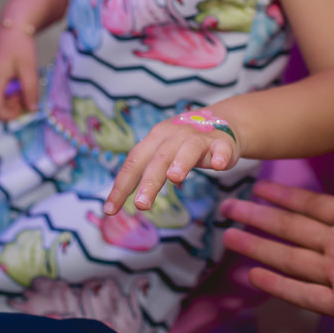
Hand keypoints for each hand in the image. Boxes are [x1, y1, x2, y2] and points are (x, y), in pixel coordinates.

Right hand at [0, 22, 39, 119]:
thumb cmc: (21, 46)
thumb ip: (30, 91)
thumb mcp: (29, 69)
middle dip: (3, 110)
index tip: (23, 107)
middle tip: (20, 98)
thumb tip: (32, 110)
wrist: (11, 26)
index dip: (8, 115)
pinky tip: (8, 83)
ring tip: (15, 89)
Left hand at [104, 109, 238, 215]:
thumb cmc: (184, 144)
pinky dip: (219, 156)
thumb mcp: (163, 152)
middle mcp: (175, 135)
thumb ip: (148, 171)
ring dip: (181, 161)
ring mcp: (199, 137)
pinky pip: (221, 148)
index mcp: (155, 138)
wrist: (221, 122)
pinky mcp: (223, 142)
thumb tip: (125, 197)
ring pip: (188, 148)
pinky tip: (218, 166)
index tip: (110, 209)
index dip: (121, 185)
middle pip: (159, 158)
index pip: (134, 162)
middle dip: (149, 182)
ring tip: (174, 177)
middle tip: (141, 204)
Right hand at [220, 125, 333, 332]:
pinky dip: (280, 285)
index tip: (255, 187)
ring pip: (291, 259)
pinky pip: (307, 294)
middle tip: (226, 208)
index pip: (311, 206)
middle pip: (292, 230)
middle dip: (259, 219)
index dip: (283, 197)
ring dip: (260, 249)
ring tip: (229, 239)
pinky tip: (255, 275)